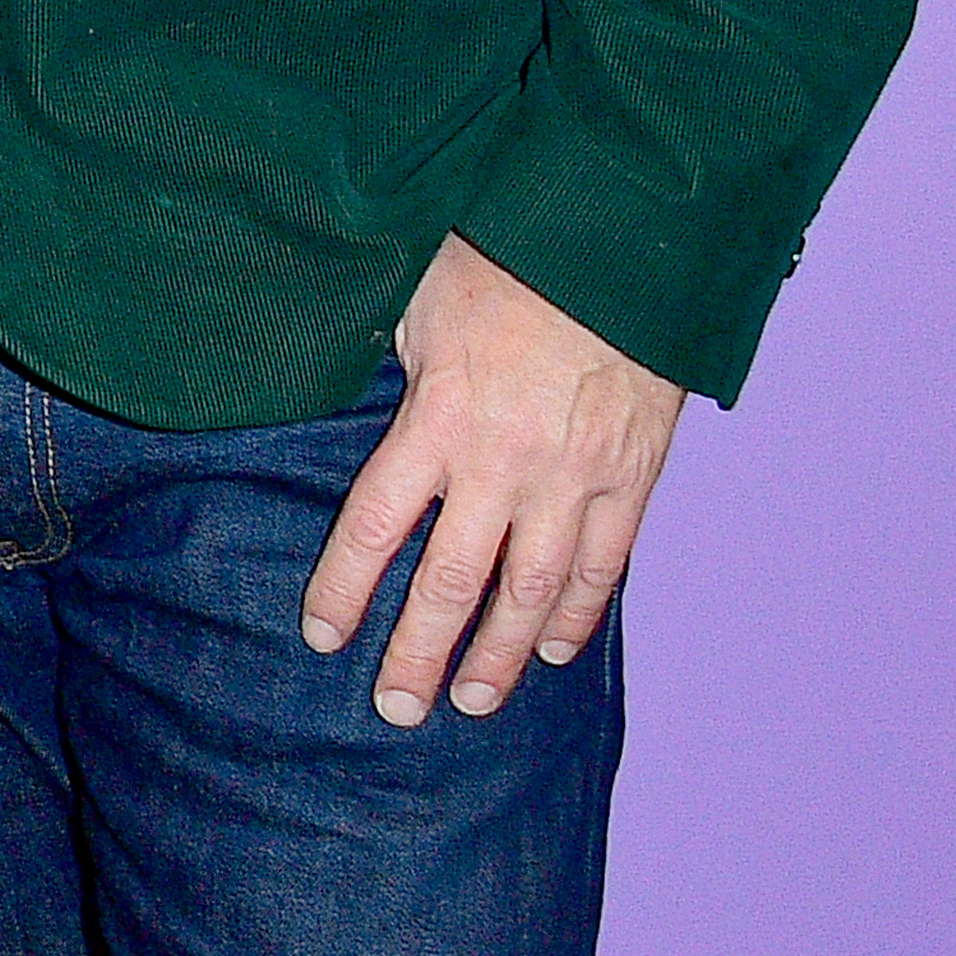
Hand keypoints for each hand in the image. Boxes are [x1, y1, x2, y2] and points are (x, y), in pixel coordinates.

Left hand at [302, 236, 682, 726]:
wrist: (619, 246)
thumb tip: (343, 399)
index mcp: (436, 419)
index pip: (374, 528)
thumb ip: (389, 371)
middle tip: (395, 708)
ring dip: (499, 655)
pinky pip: (603, 566)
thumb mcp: (415, 304)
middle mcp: (501, 464)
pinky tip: (552, 650)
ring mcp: (573, 480)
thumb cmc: (503, 260)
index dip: (346, 590)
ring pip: (530, 592)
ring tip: (474, 702)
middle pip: (451, 582)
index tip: (324, 636)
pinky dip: (578, 615)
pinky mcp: (631, 480)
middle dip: (419, 653)